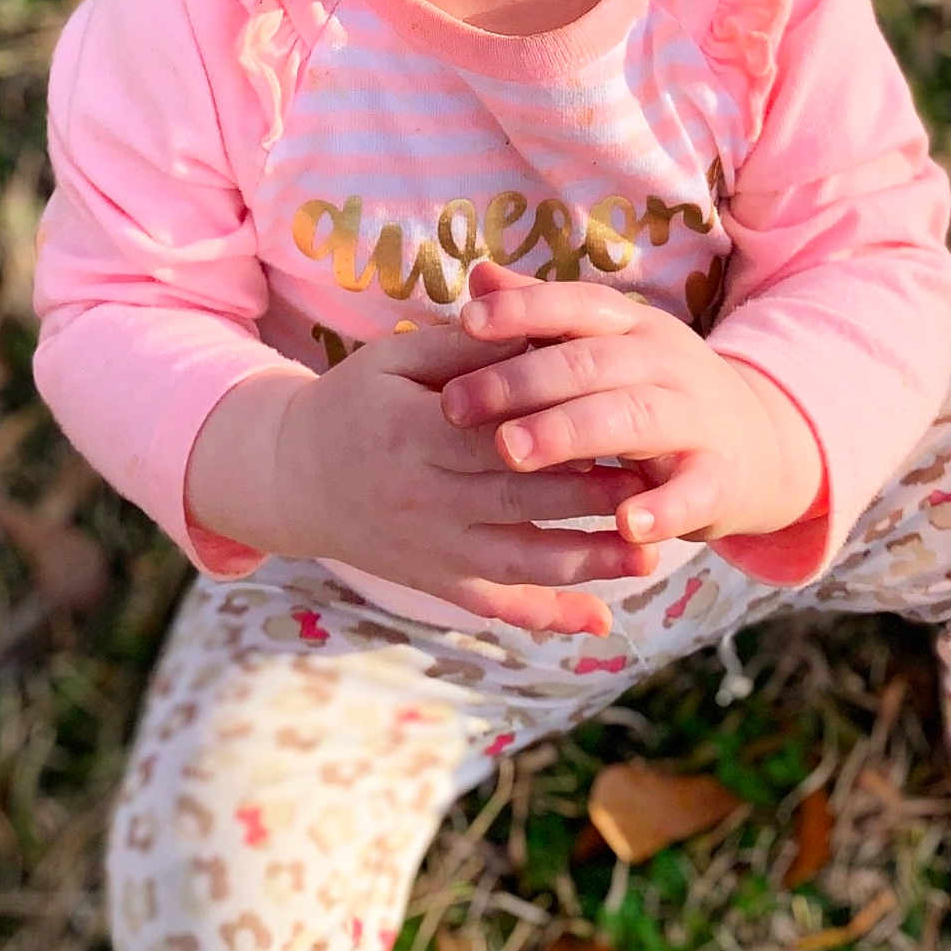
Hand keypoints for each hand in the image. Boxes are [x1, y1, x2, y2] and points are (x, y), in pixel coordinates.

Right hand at [188, 323, 659, 634]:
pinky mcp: (434, 581)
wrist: (290, 477)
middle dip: (592, 493)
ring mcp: (429, 548)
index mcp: (413, 432)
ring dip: (586, 561)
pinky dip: (547, 617)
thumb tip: (535, 330)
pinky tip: (601, 619)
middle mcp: (423, 496)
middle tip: (659, 482)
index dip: (561, 427)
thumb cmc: (353, 403)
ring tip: (650, 553)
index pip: (498, 431)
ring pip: (519, 561)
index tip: (623, 417)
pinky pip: (495, 606)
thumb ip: (463, 347)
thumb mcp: (393, 359)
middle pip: (519, 497)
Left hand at [441, 262, 822, 546]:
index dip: (522, 309)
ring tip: (512, 452)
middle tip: (456, 405)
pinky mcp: (721, 478)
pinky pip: (692, 492)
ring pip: (631, 417)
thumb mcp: (605, 346)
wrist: (760, 445)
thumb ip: (543, 316)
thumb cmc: (652, 392)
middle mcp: (665, 362)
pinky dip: (662, 509)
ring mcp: (696, 418)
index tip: (466, 320)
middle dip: (520, 381)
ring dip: (569, 433)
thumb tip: (477, 275)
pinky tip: (625, 524)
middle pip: (590, 362)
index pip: (575, 303)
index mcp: (632, 325)